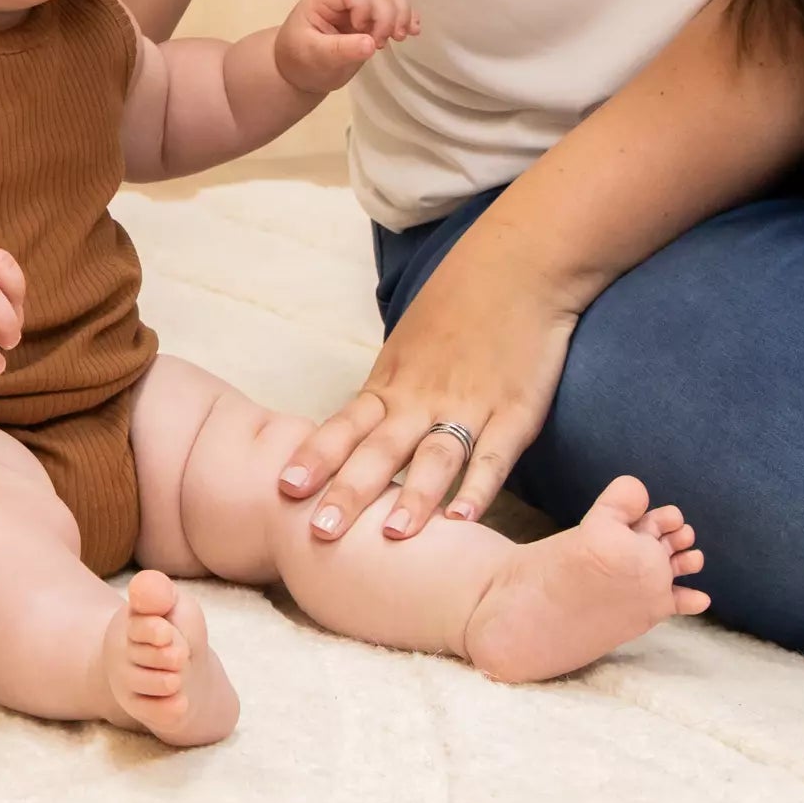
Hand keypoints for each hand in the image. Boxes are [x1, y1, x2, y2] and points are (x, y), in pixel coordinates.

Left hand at [274, 0, 419, 98]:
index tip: (360, 30)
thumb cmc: (300, 59)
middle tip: (379, 45)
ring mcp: (361, 6)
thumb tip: (371, 44)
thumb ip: (341, 49)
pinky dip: (408, 17)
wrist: (301, 70)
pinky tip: (414, 31)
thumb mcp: (314, 56)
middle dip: (386, 17)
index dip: (364, 8)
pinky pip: (396, 8)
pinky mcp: (373, 19)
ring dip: (402, 15)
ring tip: (399, 38)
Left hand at [279, 234, 579, 539]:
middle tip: (321, 530)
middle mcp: (422, 397)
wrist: (519, 265)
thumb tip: (354, 441)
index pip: (345, 425)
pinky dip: (480, 487)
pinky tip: (466, 521)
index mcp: (391, 384)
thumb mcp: (406, 348)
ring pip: (435, 457)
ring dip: (413, 497)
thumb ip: (385, 397)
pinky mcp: (516, 412)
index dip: (316, 457)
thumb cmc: (457, 307)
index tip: (284, 489)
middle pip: (380, 449)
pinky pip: (494, 456)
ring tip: (393, 537)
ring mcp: (469, 405)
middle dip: (349, 491)